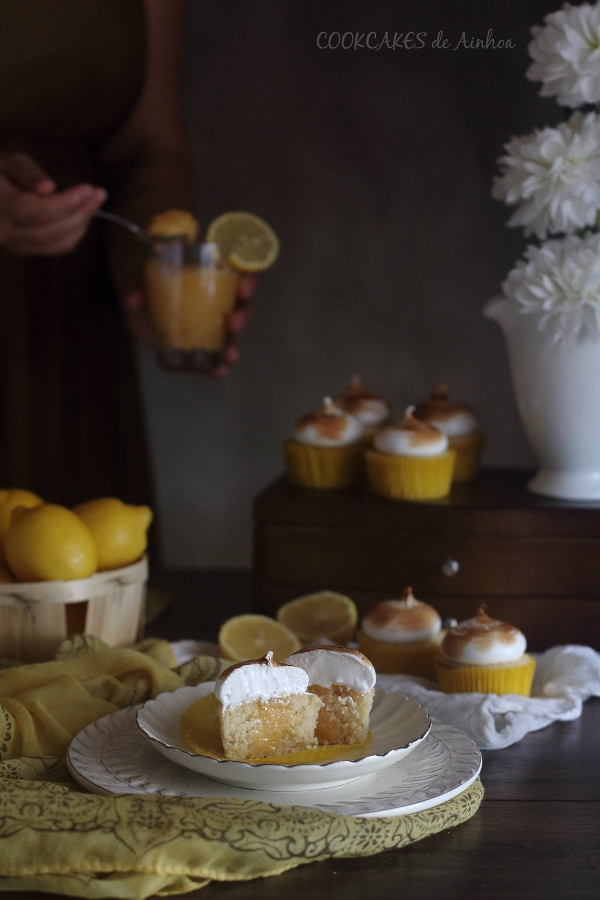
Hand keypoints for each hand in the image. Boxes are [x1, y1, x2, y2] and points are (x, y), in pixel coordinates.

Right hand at [0, 152, 106, 255]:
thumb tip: (48, 187)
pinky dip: (74, 233)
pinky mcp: (24, 249)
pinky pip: (56, 247)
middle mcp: (4, 232)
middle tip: (100, 193)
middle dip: (81, 214)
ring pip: (58, 244)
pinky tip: (82, 214)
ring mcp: (14, 244)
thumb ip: (25, 171)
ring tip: (94, 201)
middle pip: (52, 232)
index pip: (38, 213)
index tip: (88, 189)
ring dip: (82, 224)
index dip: (67, 204)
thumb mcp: (6, 160)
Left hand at [126, 273, 256, 375]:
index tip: (244, 287)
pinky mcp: (202, 348)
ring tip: (230, 355)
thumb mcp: (141, 277)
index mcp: (214, 277)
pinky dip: (219, 366)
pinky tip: (219, 371)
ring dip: (234, 346)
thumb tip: (135, 301)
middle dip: (243, 317)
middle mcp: (221, 302)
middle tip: (233, 323)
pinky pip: (216, 358)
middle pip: (242, 309)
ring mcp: (213, 327)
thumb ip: (139, 285)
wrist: (140, 299)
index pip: (240, 276)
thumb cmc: (148, 280)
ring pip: (232, 336)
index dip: (248, 282)